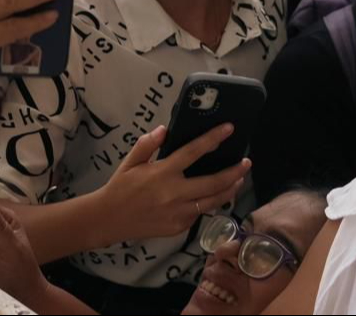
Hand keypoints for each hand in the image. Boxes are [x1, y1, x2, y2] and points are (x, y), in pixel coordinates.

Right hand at [97, 125, 248, 241]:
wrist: (110, 219)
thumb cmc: (120, 186)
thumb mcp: (130, 161)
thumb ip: (148, 144)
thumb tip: (165, 129)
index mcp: (163, 172)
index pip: (193, 152)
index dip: (213, 139)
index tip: (228, 129)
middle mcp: (175, 193)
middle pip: (213, 182)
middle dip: (234, 172)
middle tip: (246, 163)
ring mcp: (179, 213)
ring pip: (213, 201)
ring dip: (229, 190)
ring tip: (239, 180)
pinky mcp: (179, 227)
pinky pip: (200, 214)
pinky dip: (209, 203)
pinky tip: (213, 196)